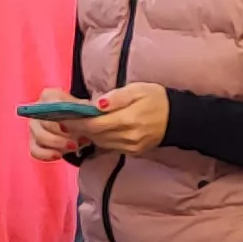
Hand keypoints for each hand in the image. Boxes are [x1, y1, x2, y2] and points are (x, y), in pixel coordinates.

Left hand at [50, 82, 170, 157]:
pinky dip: (99, 139)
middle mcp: (128, 137)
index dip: (77, 122)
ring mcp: (131, 147)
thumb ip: (116, 97)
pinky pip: (109, 147)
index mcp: (129, 119)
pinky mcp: (133, 152)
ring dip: (87, 134)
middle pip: (95, 135)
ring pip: (100, 143)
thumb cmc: (156, 99)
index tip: (63, 116)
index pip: (95, 124)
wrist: (179, 118)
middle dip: (78, 128)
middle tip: (64, 119)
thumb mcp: (138, 89)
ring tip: (76, 123)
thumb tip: (97, 105)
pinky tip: (94, 130)